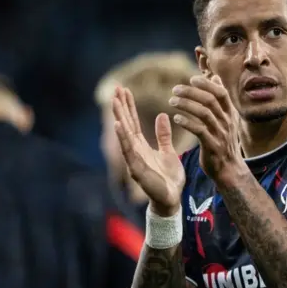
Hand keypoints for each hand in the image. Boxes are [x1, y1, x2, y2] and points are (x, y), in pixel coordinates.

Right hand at [112, 86, 185, 215]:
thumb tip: (162, 115)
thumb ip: (163, 135)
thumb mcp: (168, 151)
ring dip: (119, 118)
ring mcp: (134, 160)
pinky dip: (123, 138)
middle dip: (121, 107)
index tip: (124, 89)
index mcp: (142, 146)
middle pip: (126, 125)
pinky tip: (118, 125)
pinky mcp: (137, 170)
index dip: (129, 106)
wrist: (172, 199)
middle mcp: (135, 151)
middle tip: (116, 88)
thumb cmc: (169, 178)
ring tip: (114, 102)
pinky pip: (129, 152)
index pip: (133, 122)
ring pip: (124, 136)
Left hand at [169, 75, 244, 181]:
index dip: (207, 84)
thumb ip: (220, 99)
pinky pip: (199, 130)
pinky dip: (187, 122)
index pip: (221, 93)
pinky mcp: (212, 146)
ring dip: (186, 105)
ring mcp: (220, 134)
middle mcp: (227, 122)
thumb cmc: (224, 141)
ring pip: (204, 113)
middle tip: (175, 89)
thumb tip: (215, 77)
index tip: (192, 79)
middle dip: (192, 92)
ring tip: (172, 101)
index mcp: (230, 114)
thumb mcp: (226, 118)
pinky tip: (176, 118)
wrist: (229, 169)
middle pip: (210, 100)